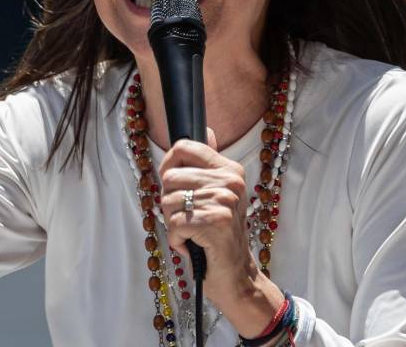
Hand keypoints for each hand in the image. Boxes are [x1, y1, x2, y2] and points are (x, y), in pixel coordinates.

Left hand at [158, 130, 256, 302]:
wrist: (237, 275)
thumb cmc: (219, 235)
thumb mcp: (218, 195)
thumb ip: (208, 165)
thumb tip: (208, 130)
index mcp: (230, 170)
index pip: (185, 146)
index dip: (168, 164)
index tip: (172, 183)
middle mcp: (230, 181)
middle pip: (170, 177)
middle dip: (169, 202)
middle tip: (187, 218)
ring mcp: (224, 200)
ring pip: (168, 202)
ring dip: (172, 223)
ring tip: (191, 233)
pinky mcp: (214, 222)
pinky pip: (173, 224)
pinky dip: (176, 240)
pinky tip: (192, 245)